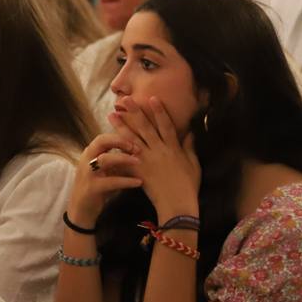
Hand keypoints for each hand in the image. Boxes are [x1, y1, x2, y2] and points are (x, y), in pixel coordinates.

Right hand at [68, 133, 143, 228]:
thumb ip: (114, 160)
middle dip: (121, 142)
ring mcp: (88, 174)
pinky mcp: (93, 188)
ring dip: (124, 159)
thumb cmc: (96, 189)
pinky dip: (127, 181)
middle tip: (137, 149)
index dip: (120, 137)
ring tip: (139, 162)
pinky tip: (139, 182)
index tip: (135, 142)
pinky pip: (112, 181)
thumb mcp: (103, 171)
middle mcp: (86, 161)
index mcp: (89, 154)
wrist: (81, 211)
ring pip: (106, 159)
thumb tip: (135, 150)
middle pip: (102, 142)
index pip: (103, 137)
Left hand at [109, 97, 200, 217]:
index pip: (166, 125)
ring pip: (132, 139)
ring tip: (111, 115)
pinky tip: (107, 143)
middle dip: (134, 112)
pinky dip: (116, 150)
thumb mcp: (193, 164)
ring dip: (121, 126)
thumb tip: (191, 132)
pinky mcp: (138, 171)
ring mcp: (147, 160)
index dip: (159, 111)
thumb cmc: (188, 185)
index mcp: (173, 147)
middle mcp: (159, 150)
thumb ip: (190, 147)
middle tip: (125, 100)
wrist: (177, 204)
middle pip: (145, 128)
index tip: (151, 98)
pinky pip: (125, 158)